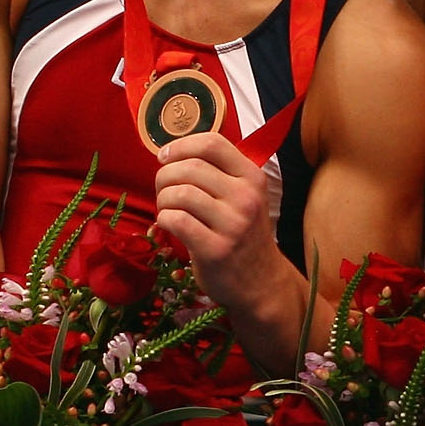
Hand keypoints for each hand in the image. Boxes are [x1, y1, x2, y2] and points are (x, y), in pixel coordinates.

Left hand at [152, 131, 279, 313]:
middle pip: (190, 167)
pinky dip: (164, 219)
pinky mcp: (215, 249)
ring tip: (167, 210)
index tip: (165, 157)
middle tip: (164, 191)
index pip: (212, 143)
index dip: (180, 146)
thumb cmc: (244, 236)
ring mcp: (232, 224)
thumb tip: (172, 153)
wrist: (261, 283)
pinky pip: (176, 220)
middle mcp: (245, 197)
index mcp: (252, 178)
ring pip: (180, 193)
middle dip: (165, 176)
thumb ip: (219, 173)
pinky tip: (168, 224)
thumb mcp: (244, 197)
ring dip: (163, 200)